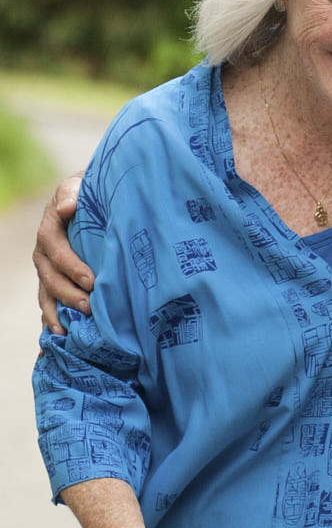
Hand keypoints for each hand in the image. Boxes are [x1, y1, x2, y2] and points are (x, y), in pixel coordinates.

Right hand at [34, 173, 91, 333]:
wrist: (89, 197)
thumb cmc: (88, 192)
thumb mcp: (79, 186)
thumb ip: (72, 193)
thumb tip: (66, 208)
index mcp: (50, 230)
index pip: (56, 250)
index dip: (72, 266)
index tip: (92, 281)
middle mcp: (44, 253)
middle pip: (50, 277)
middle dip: (68, 294)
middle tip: (90, 307)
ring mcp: (47, 269)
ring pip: (46, 294)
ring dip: (56, 313)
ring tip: (67, 332)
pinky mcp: (53, 281)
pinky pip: (48, 303)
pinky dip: (50, 321)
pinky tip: (55, 341)